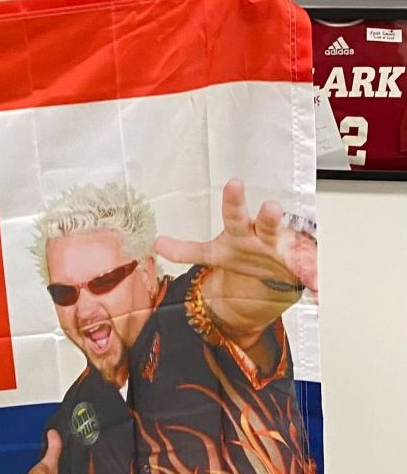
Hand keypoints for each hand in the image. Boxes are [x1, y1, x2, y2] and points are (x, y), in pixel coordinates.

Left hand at [156, 179, 316, 294]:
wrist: (276, 267)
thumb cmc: (244, 252)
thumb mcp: (214, 253)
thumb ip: (186, 250)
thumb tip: (156, 244)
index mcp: (242, 231)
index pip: (234, 215)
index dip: (233, 201)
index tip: (234, 183)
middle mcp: (265, 235)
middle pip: (268, 223)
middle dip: (270, 216)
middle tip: (271, 208)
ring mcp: (285, 249)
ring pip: (294, 245)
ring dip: (298, 247)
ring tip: (308, 248)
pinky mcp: (301, 265)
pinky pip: (310, 273)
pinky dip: (314, 280)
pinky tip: (318, 290)